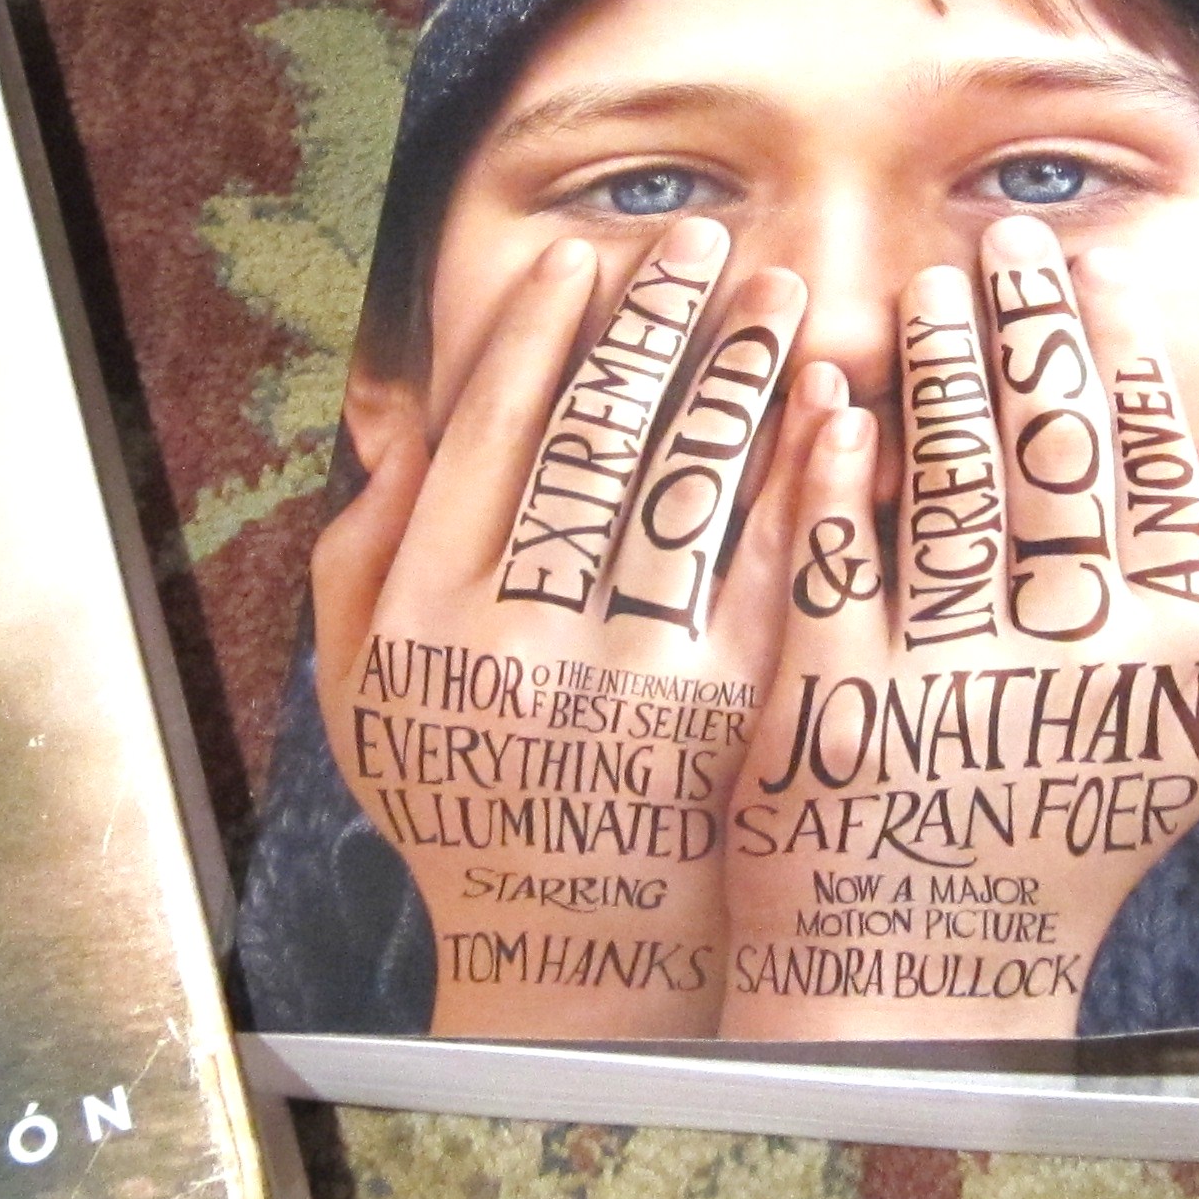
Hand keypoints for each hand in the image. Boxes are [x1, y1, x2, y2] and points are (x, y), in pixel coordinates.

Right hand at [309, 216, 809, 1038]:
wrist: (581, 956)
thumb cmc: (471, 802)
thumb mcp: (366, 688)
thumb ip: (364, 546)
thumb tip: (393, 404)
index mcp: (430, 614)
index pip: (489, 429)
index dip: (536, 331)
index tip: (583, 258)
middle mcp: (523, 638)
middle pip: (594, 436)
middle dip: (651, 322)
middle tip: (700, 241)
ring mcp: (635, 678)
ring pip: (690, 483)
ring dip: (739, 373)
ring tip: (778, 294)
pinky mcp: (736, 715)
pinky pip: (781, 564)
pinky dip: (809, 475)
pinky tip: (834, 407)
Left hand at [721, 214, 1198, 1038]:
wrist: (932, 980)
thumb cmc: (1066, 835)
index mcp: (1177, 659)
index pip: (1163, 468)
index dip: (1130, 360)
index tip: (1099, 284)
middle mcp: (1079, 663)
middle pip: (1061, 447)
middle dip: (1035, 325)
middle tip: (1006, 246)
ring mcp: (953, 678)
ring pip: (953, 476)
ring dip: (941, 366)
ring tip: (929, 296)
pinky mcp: (835, 704)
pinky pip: (838, 546)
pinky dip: (838, 461)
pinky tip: (836, 394)